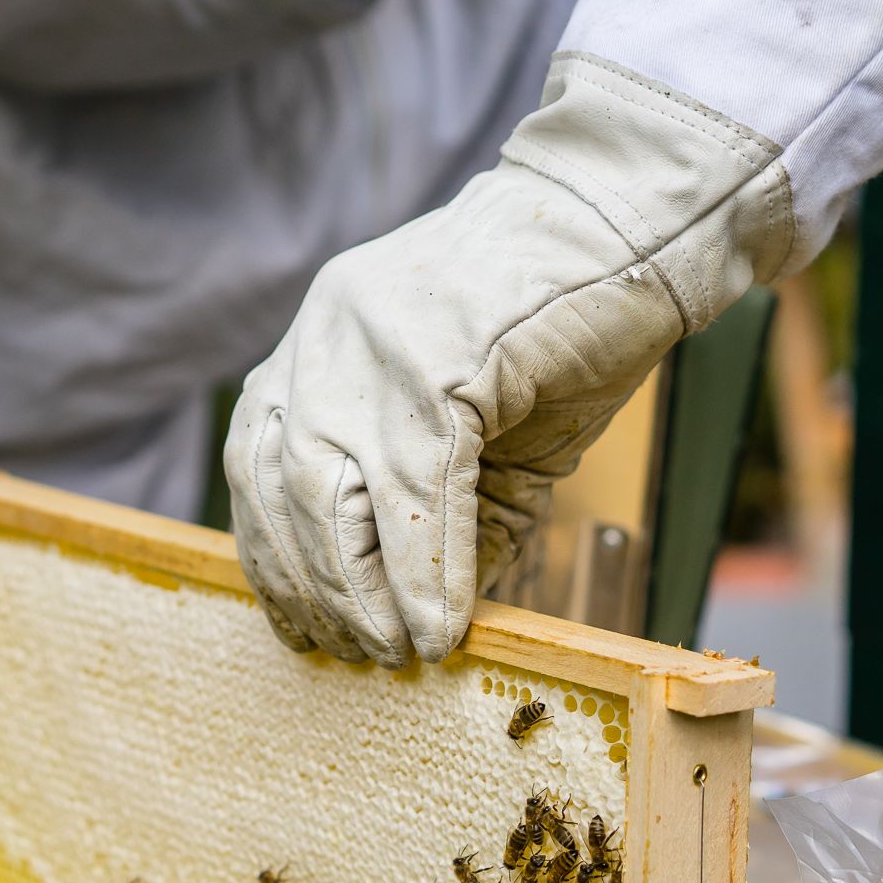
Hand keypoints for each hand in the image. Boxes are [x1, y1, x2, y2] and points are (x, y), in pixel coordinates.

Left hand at [226, 53, 794, 665]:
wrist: (628, 227)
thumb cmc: (556, 327)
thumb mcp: (473, 429)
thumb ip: (434, 510)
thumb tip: (416, 619)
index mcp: (316, 345)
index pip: (254, 466)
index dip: (271, 556)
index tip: (297, 624)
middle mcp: (324, 339)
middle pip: (281, 491)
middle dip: (313, 588)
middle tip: (356, 655)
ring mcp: (372, 344)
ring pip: (330, 498)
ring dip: (361, 592)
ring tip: (396, 651)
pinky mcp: (438, 359)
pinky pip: (416, 491)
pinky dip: (428, 572)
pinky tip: (443, 624)